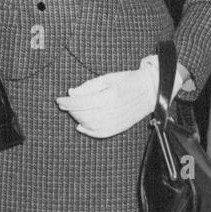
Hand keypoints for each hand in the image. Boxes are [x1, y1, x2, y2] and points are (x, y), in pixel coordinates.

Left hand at [57, 54, 185, 137]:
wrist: (150, 90)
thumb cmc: (129, 81)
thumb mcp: (108, 78)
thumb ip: (89, 86)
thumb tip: (71, 93)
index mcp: (109, 96)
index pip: (81, 102)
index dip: (67, 102)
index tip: (59, 100)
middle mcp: (112, 111)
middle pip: (83, 115)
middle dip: (71, 110)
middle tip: (65, 104)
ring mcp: (116, 121)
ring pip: (90, 125)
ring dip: (78, 119)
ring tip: (73, 112)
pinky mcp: (119, 127)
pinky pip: (100, 133)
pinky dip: (88, 131)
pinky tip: (81, 126)